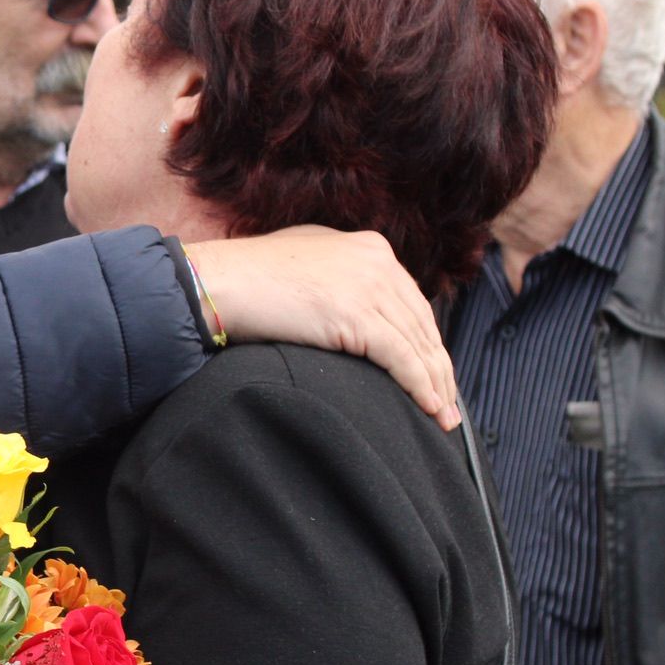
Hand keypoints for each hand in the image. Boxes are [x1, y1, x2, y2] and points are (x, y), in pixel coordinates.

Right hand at [185, 227, 459, 426]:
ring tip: (443, 417)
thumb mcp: (303, 268)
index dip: (426, 341)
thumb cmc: (245, 281)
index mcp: (367, 247)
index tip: (434, 372)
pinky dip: (419, 386)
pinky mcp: (358, 314)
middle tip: (448, 404)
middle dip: (438, 367)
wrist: (217, 283)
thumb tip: (346, 315)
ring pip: (418, 343)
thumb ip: (334, 282)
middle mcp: (376, 260)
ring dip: (436, 385)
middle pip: (422, 323)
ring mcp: (370, 285)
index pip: (410, 301)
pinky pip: (402, 358)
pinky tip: (428, 408)